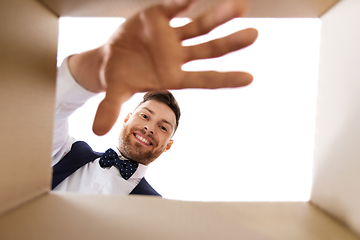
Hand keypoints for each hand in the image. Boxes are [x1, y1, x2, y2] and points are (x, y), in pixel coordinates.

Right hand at [93, 0, 257, 134]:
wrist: (112, 57)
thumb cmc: (120, 77)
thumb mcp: (114, 93)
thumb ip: (110, 109)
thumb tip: (96, 132)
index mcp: (173, 77)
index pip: (203, 79)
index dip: (225, 79)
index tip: (250, 78)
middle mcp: (178, 56)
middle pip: (209, 50)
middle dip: (230, 43)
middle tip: (253, 34)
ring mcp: (171, 36)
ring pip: (199, 26)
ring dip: (218, 16)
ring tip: (240, 6)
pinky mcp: (160, 16)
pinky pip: (175, 6)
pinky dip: (185, 0)